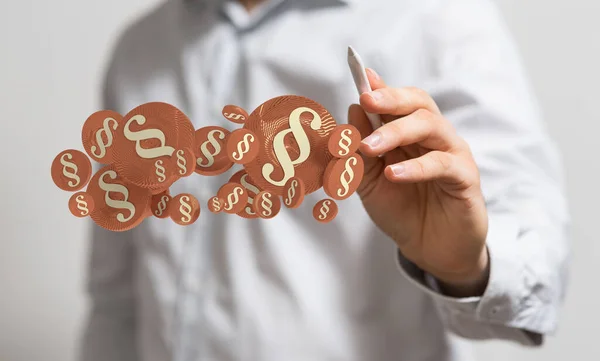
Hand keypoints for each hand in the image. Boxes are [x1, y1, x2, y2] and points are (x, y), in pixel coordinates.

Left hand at [348, 69, 489, 296]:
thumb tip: (352, 110)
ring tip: (369, 147)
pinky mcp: (465, 179)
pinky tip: (393, 174)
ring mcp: (452, 155)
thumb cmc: (402, 211)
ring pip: (431, 126)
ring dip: (396, 132)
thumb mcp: (368, 181)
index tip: (360, 75)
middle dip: (391, 98)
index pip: (400, 101)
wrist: (430, 250)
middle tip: (366, 100)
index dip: (381, 87)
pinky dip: (416, 167)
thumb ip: (359, 149)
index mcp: (411, 134)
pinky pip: (443, 164)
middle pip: (419, 104)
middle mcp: (434, 138)